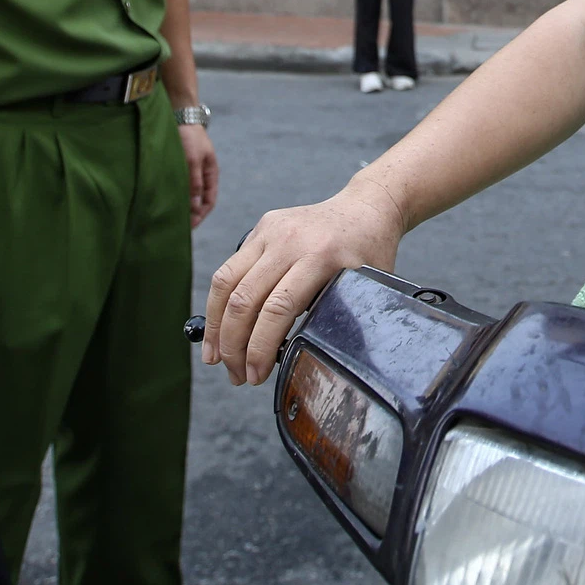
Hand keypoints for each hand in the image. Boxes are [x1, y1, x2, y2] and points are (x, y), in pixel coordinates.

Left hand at [179, 124, 218, 227]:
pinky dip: (174, 194)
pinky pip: (178, 185)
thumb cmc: (189, 136)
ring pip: (187, 193)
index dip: (200, 216)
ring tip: (169, 215)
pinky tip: (164, 199)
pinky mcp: (180, 166)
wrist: (180, 115)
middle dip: (190, 214)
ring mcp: (191, 170)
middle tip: (176, 226)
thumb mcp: (193, 160)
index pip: (208, 202)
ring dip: (181, 204)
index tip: (189, 227)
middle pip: (198, 200)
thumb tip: (196, 207)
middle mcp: (202, 175)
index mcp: (211, 174)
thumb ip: (194, 183)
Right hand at [200, 181, 405, 384]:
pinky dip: (219, 302)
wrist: (366, 208)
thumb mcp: (365, 286)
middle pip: (245, 299)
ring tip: (213, 357)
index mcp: (320, 256)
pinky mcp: (260, 229)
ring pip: (226, 282)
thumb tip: (307, 359)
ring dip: (216, 326)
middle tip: (236, 376)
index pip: (277, 309)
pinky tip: (218, 326)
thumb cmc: (370, 253)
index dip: (260, 348)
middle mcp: (290, 240)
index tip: (257, 375)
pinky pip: (229, 268)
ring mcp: (271, 231)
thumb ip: (339, 317)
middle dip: (233, 346)